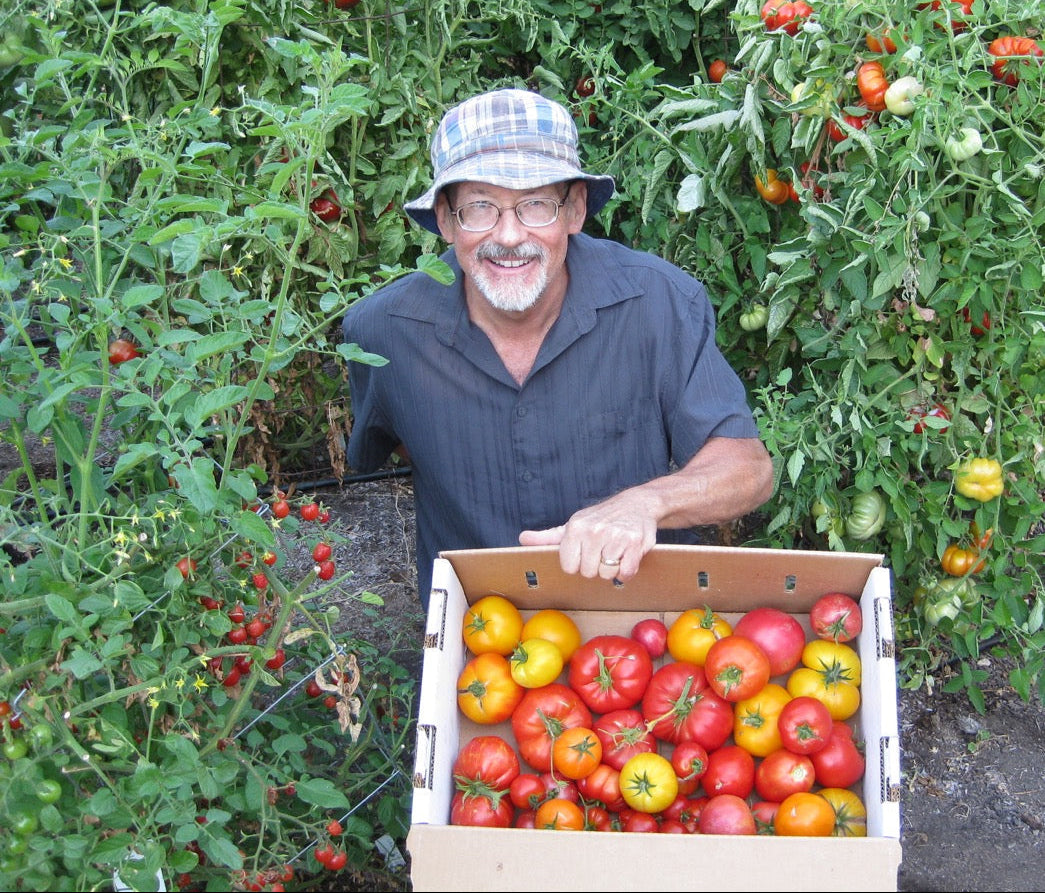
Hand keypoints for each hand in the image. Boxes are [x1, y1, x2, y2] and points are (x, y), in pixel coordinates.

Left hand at [519, 490, 657, 580]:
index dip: (577, 564)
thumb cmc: (601, 518)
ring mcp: (615, 537)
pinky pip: (625, 572)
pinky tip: (627, 557)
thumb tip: (523, 539)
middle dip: (595, 566)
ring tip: (615, 552)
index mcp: (576, 528)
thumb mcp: (573, 525)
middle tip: (602, 551)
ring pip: (606, 574)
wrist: (637, 503)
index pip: (569, 566)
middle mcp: (594, 531)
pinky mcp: (635, 543)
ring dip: (612, 568)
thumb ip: (548, 537)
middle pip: (587, 572)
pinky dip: (627, 571)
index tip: (585, 553)